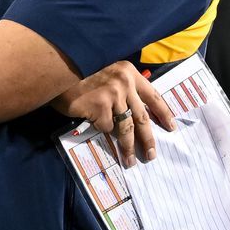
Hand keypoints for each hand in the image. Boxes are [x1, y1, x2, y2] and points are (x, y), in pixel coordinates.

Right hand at [52, 61, 175, 167]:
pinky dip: (103, 131)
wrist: (58, 68)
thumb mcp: (107, 71)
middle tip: (151, 155)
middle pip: (142, 117)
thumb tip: (133, 112)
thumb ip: (122, 87)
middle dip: (148, 139)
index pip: (154, 96)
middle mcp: (125, 83)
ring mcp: (113, 95)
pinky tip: (96, 129)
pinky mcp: (100, 107)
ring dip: (129, 148)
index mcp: (130, 73)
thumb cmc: (80, 71)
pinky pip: (106, 127)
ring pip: (126, 128)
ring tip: (130, 161)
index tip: (171, 127)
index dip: (163, 113)